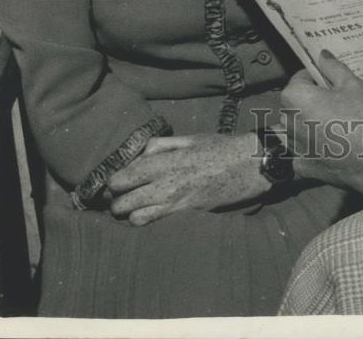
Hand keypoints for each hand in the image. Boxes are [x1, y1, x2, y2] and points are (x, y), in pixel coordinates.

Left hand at [107, 132, 268, 225]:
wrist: (249, 166)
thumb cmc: (221, 148)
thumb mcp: (190, 139)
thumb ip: (162, 145)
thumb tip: (139, 153)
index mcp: (165, 161)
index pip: (123, 176)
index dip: (113, 180)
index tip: (115, 180)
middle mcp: (165, 183)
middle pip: (122, 199)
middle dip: (115, 199)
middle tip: (119, 195)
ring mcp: (174, 202)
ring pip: (132, 215)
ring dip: (127, 212)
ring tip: (130, 207)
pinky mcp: (184, 214)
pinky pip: (151, 222)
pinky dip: (142, 219)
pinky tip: (146, 213)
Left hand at [280, 51, 362, 200]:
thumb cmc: (362, 115)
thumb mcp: (351, 84)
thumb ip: (332, 67)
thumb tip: (322, 54)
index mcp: (294, 97)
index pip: (301, 79)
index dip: (318, 79)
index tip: (333, 85)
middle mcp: (286, 121)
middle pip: (297, 104)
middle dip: (312, 101)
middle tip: (338, 104)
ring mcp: (293, 147)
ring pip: (298, 128)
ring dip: (310, 125)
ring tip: (337, 126)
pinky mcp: (302, 166)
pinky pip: (304, 152)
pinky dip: (313, 149)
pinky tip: (332, 147)